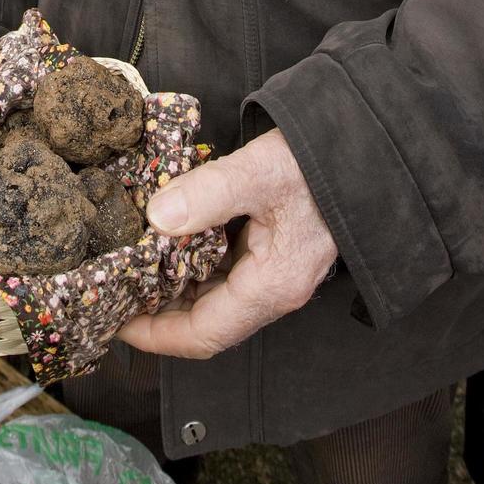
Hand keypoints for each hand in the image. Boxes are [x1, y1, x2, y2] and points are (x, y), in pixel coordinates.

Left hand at [118, 128, 337, 358]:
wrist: (371, 146)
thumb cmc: (324, 162)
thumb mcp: (262, 171)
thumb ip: (209, 193)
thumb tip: (156, 217)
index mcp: (271, 287)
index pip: (203, 335)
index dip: (155, 336)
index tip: (115, 322)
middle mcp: (273, 290)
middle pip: (203, 322)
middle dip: (155, 314)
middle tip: (112, 294)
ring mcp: (275, 272)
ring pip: (211, 298)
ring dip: (170, 290)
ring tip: (128, 271)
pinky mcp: (273, 252)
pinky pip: (222, 272)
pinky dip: (189, 265)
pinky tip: (163, 244)